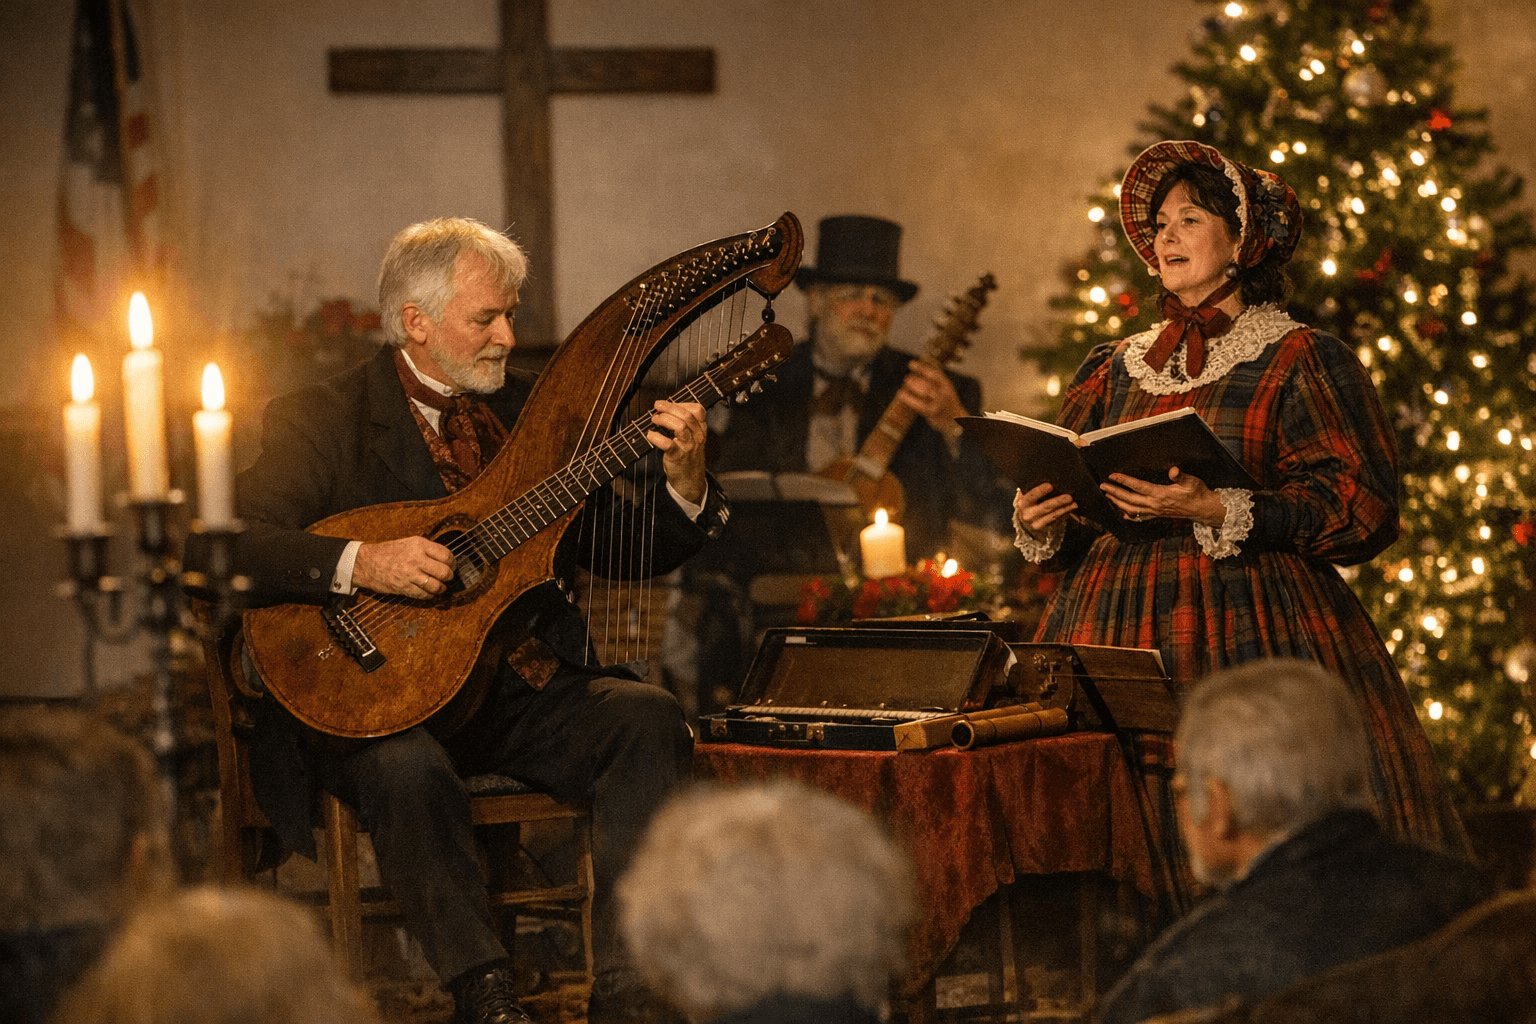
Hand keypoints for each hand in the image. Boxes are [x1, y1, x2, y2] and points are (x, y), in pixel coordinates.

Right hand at [353, 536, 455, 597]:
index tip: (451, 566)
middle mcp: (416, 559)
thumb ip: (427, 550)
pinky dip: (430, 595)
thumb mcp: (409, 543)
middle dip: (449, 577)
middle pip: (445, 572)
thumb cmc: (388, 552)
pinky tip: (428, 592)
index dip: (452, 563)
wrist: (366, 563)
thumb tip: (445, 559)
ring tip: (440, 587)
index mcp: (419, 545)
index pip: (446, 555)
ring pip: (437, 586)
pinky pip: (425, 595)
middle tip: (447, 577)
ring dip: (441, 588)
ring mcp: (410, 574)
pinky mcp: (405, 588)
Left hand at [648, 399, 706, 504]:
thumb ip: (685, 424)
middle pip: (686, 415)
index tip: (669, 404)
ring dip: (664, 419)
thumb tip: (664, 409)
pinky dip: (656, 437)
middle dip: (669, 407)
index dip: (682, 403)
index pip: (698, 410)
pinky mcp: (677, 456)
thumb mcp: (693, 439)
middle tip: (657, 406)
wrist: (690, 480)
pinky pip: (667, 443)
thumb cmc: (687, 457)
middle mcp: (697, 437)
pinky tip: (650, 435)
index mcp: (701, 430)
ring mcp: (688, 446)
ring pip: (679, 426)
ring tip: (654, 420)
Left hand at [898, 360, 967, 437]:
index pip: (934, 374)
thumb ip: (933, 384)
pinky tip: (901, 394)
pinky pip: (919, 404)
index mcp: (947, 386)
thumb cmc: (946, 405)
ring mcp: (939, 403)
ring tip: (905, 384)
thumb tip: (914, 375)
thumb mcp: (943, 391)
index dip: (922, 368)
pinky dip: (908, 398)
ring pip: (925, 391)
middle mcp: (944, 394)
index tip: (911, 364)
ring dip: (913, 386)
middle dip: (916, 380)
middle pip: (929, 383)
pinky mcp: (932, 412)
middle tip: (907, 379)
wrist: (956, 422)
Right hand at [1014, 483, 1076, 532]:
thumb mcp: (1026, 496)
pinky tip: (1071, 508)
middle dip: (1058, 501)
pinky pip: (1055, 519)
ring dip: (1065, 508)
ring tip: (1074, 504)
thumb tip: (1050, 479)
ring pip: (1053, 514)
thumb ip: (1033, 490)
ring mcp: (1035, 522)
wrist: (1022, 519)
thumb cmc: (1027, 502)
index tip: (1050, 486)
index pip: (1031, 496)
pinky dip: (1064, 513)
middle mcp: (1028, 514)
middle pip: (1045, 507)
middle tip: (1069, 497)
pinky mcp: (1041, 527)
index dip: (1040, 491)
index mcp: (1023, 503)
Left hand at [1100, 467, 1226, 525]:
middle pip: (1129, 499)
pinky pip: (1140, 517)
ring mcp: (1155, 511)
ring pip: (1131, 509)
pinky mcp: (1157, 515)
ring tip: (1108, 496)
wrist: (1202, 508)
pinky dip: (1129, 515)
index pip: (1138, 487)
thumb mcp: (1191, 481)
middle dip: (1114, 492)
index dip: (1124, 481)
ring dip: (1117, 502)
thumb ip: (1181, 476)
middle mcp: (1155, 505)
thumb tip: (1173, 471)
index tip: (1112, 476)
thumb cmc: (1197, 493)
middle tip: (1102, 486)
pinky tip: (1123, 514)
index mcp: (1161, 495)